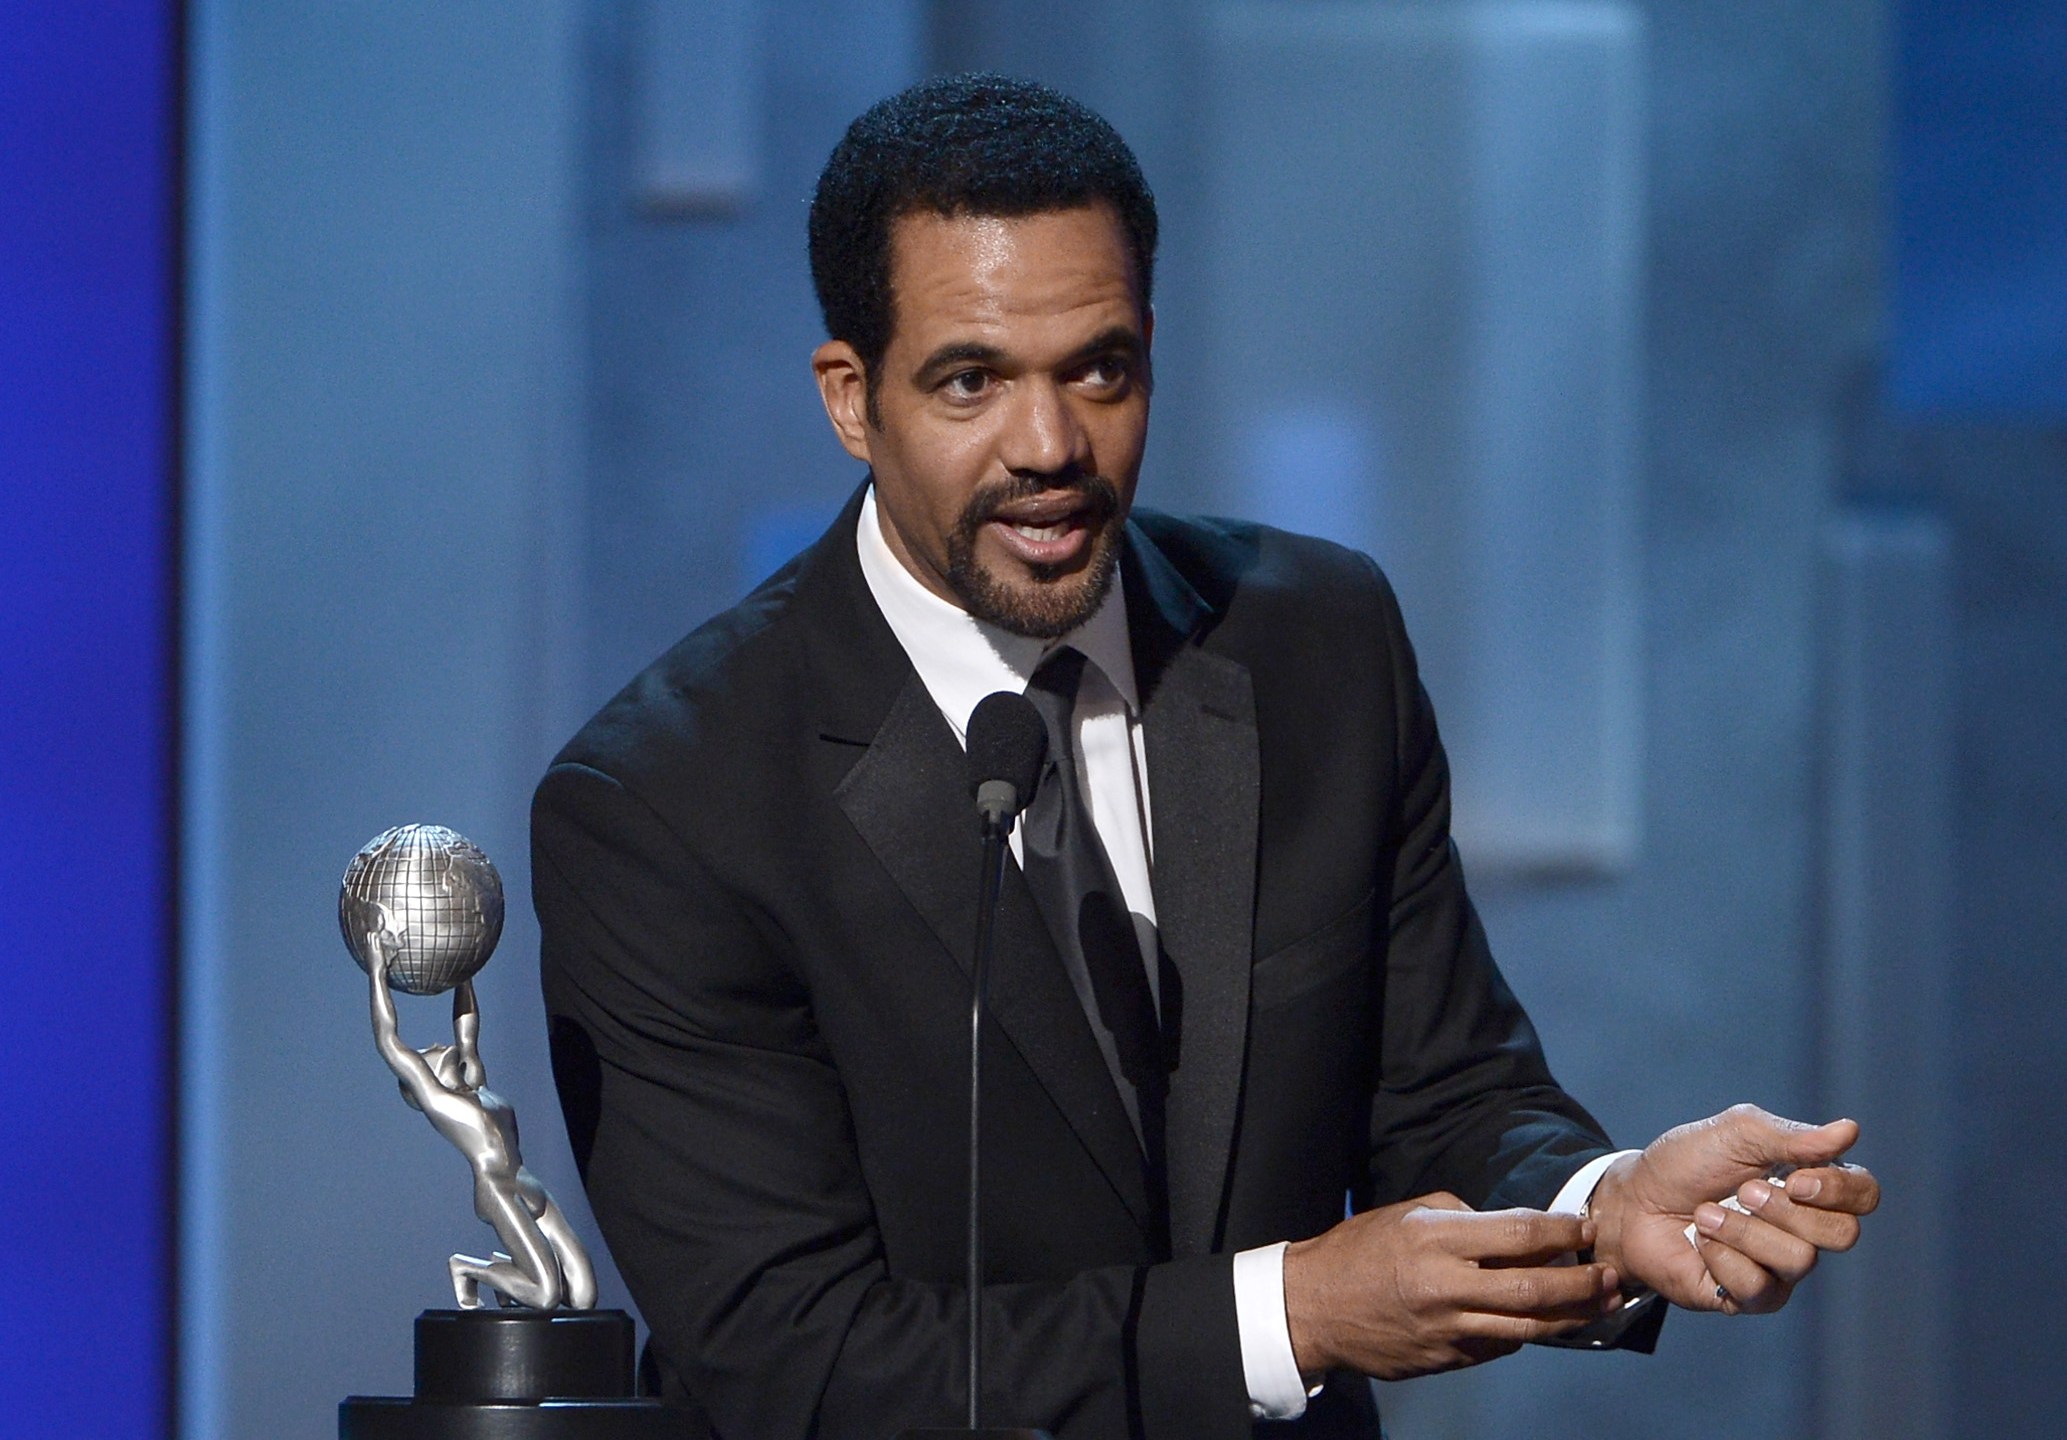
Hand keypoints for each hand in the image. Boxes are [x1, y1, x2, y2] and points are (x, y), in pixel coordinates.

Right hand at [1283, 1193, 1621, 1379]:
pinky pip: (1498, 1348)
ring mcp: (1445, 1329)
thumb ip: (1462, 1218)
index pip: (1516, 1233)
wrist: (1313, 1307)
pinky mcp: (1444, 1359)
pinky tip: (1545, 1323)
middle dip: (1581, 1282)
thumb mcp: (1406, 1213)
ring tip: (1600, 1305)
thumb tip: (1511, 1232)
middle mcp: (1444, 1285)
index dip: (1559, 1230)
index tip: (1584, 1227)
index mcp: (1433, 1238)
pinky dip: (1526, 1334)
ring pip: (1526, 1329)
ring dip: (1571, 1317)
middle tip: (1611, 1275)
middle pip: (1533, 1288)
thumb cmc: (1359, 1250)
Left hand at [1590, 1103, 1880, 1315]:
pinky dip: (1721, 1257)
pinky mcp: (1754, 1297)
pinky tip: (1701, 1245)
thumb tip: (1850, 1131)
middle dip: (1785, 1209)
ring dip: (1741, 1230)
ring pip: (1799, 1260)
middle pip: (1843, 1234)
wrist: (1633, 1201)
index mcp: (1810, 1184)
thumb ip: (1791, 1137)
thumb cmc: (1685, 1164)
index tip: (1795, 1178)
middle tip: (1742, 1191)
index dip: (1838, 1190)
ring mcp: (1782, 1268)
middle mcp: (1806, 1229)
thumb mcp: (1735, 1134)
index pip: (1864, 1194)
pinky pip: (1759, 1287)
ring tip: (1706, 1214)